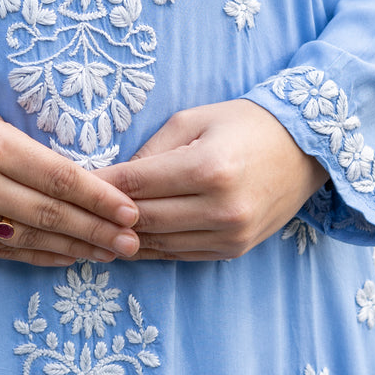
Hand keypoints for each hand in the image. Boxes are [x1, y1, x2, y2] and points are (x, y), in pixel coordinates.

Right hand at [0, 89, 140, 266]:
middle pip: (52, 212)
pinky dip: (38, 256)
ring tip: (109, 254)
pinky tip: (65, 259)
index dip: (100, 197)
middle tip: (133, 242)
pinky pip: (2, 251)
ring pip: (31, 236)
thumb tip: (73, 179)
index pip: (60, 175)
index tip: (131, 210)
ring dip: (74, 248)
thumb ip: (22, 150)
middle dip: (98, 230)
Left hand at [97, 99, 329, 260]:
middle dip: (105, 215)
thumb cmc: (244, 124)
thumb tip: (113, 179)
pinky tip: (126, 241)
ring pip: (158, 243)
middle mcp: (221, 208)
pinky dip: (150, 248)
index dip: (99, 186)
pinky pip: (179, 254)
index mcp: (208, 168)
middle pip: (143, 219)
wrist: (304, 150)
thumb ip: (150, 151)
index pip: (136, 183)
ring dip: (123, 238)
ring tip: (92, 229)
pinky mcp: (234, 250)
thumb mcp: (194, 120)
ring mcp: (230, 235)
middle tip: (74, 209)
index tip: (70, 185)